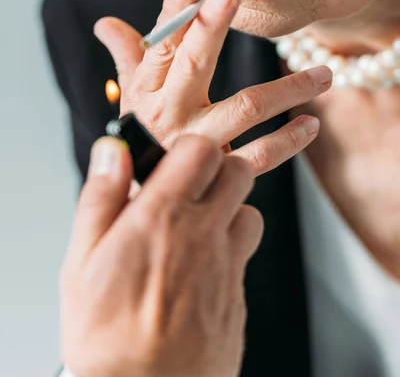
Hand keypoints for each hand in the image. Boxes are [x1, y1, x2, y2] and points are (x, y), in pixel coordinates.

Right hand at [61, 134, 262, 376]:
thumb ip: (101, 197)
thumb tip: (112, 152)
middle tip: (191, 187)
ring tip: (200, 226)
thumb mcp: (82, 260)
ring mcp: (228, 265)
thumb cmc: (107, 337)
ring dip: (230, 208)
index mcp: (161, 218)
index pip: (199, 150)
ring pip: (251, 210)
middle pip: (238, 171)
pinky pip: (247, 254)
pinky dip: (232, 248)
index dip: (189, 147)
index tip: (173, 160)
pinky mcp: (239, 296)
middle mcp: (203, 235)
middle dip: (217, 169)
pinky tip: (205, 266)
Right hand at [94, 0, 331, 176]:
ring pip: (246, 107)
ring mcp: (199, 142)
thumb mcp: (132, 96)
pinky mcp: (220, 170)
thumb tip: (104, 22)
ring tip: (325, 74)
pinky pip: (259, 156)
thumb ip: (128, 56)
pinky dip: (288, 142)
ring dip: (289, 88)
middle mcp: (172, 114)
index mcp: (148, 92)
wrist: (146, 200)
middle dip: (211, 25)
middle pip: (194, 63)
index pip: (159, 47)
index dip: (171, 15)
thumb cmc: (143, 135)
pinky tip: (311, 125)